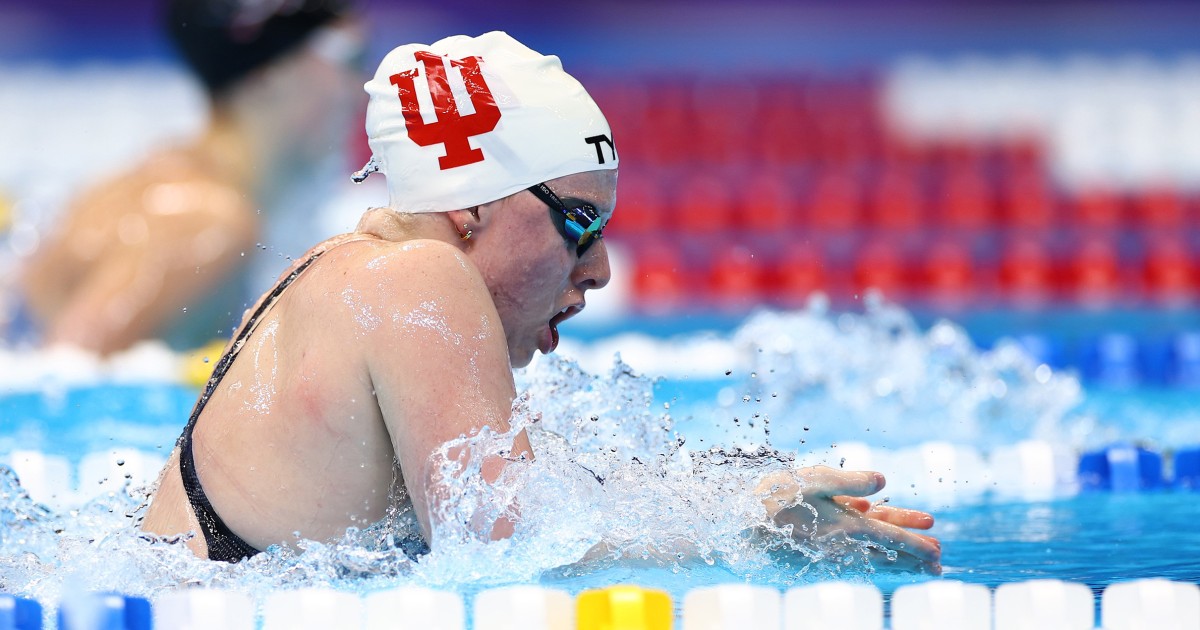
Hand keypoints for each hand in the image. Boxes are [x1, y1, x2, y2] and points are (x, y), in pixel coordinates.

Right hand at [756, 466, 940, 573]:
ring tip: (918, 561)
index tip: (938, 553)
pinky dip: (869, 550)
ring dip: (897, 557)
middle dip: (914, 556)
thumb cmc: (779, 495)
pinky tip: (872, 541)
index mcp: (848, 525)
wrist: (744, 522)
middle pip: (888, 551)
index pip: (893, 537)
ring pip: (873, 555)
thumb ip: (853, 480)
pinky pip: (852, 552)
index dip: (917, 544)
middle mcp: (843, 542)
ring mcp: (830, 549)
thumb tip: (884, 481)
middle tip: (938, 563)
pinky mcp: (818, 551)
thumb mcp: (817, 477)